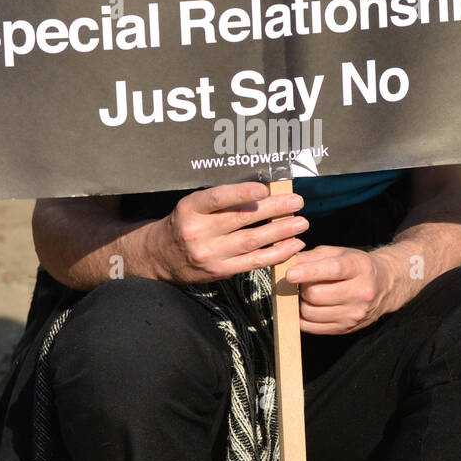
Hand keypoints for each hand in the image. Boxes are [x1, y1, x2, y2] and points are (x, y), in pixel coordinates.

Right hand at [151, 181, 308, 282]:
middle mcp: (199, 232)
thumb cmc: (184, 223)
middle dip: (274, 209)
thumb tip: (262, 190)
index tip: (265, 188)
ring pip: (251, 241)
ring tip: (301, 223)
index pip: (218, 198)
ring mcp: (210, 254)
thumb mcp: (193, 206)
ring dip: (280, 231)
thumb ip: (221, 200)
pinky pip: (253, 262)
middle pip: (241, 218)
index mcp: (191, 209)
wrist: (160, 256)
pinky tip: (293, 245)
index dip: (243, 193)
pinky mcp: (220, 271)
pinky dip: (276, 254)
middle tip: (296, 202)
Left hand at [286, 245, 391, 333]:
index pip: (333, 270)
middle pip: (316, 294)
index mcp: (359, 268)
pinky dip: (302, 317)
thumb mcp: (339, 253)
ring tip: (307, 293)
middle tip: (302, 281)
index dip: (309, 272)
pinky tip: (307, 306)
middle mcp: (360, 292)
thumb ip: (312, 257)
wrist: (384, 286)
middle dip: (301, 287)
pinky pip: (311, 327)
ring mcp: (354, 314)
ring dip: (301, 302)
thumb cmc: (357, 266)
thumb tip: (286, 262)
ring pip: (310, 312)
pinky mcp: (346, 328)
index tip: (290, 273)